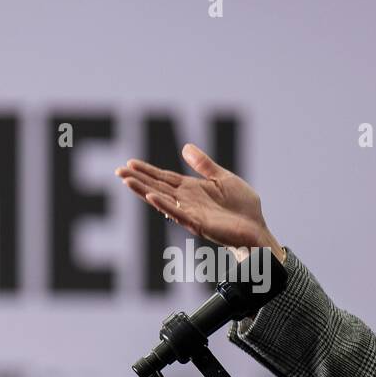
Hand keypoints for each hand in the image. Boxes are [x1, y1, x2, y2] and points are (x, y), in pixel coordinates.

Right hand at [115, 144, 284, 262]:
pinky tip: (152, 197)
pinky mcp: (199, 223)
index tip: (129, 164)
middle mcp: (187, 200)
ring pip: (162, 200)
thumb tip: (185, 147)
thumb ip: (204, 165)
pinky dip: (165, 205)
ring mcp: (191, 212)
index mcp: (192, 189)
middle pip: (158, 187)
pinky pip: (178, 213)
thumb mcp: (222, 178)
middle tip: (118, 171)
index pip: (164, 178)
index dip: (147, 171)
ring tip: (127, 181)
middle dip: (138, 179)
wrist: (257, 228)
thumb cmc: (242, 207)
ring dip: (144, 191)